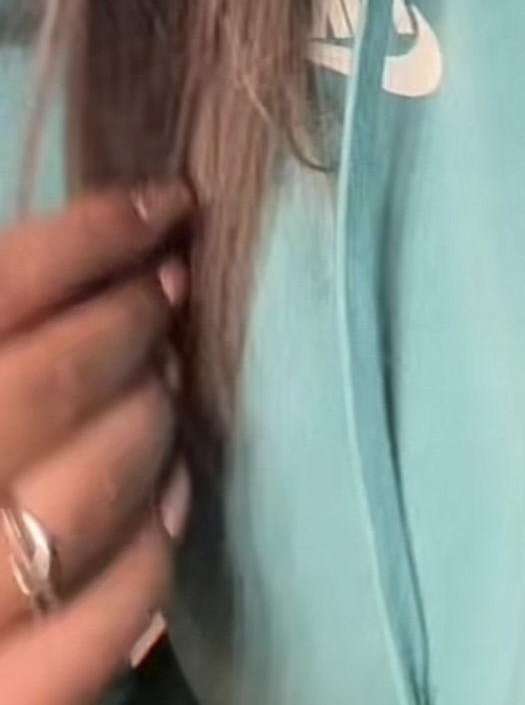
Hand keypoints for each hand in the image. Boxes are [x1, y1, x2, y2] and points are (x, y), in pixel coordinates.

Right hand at [0, 185, 192, 703]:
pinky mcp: (5, 700)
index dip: (93, 237)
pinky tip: (169, 501)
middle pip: (53, 380)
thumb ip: (6, 320)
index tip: (164, 208)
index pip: (3, 289)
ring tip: (161, 390)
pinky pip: (105, 621)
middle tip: (166, 299)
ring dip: (150, 425)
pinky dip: (152, 551)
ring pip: (89, 494)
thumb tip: (103, 251)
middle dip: (132, 324)